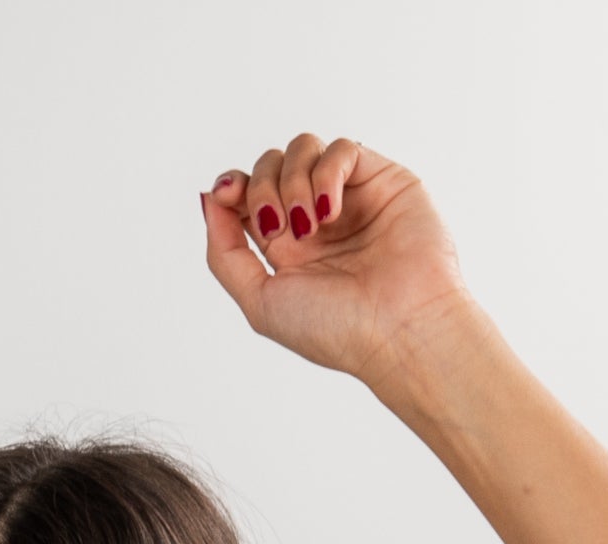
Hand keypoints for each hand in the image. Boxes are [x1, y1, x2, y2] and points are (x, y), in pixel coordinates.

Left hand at [199, 137, 475, 393]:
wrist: (399, 331)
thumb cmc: (337, 330)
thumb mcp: (260, 302)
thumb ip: (224, 253)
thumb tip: (209, 200)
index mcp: (287, 249)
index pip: (248, 195)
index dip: (233, 186)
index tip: (228, 192)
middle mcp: (316, 220)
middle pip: (270, 165)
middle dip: (263, 188)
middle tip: (280, 227)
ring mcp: (349, 197)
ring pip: (303, 149)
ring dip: (294, 181)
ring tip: (311, 225)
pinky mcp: (381, 179)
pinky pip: (341, 149)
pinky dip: (326, 173)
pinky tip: (331, 211)